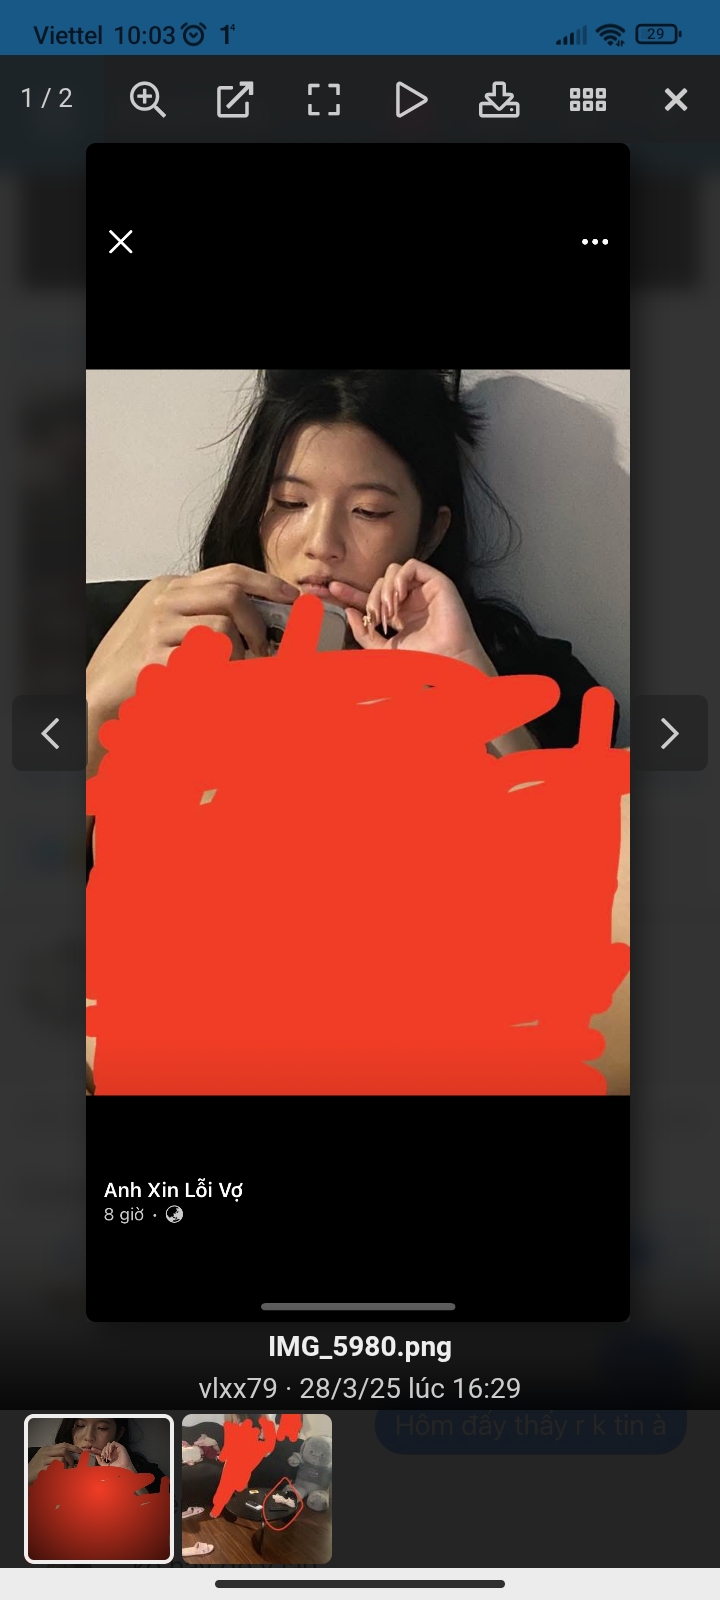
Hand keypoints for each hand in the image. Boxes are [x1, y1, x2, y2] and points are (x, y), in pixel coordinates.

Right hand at [28, 1443, 79, 1483]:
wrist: (26, 1476)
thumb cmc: (36, 1469)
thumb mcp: (44, 1459)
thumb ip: (55, 1456)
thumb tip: (71, 1458)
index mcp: (47, 1449)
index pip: (63, 1444)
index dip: (73, 1448)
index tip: (81, 1452)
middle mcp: (45, 1453)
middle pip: (63, 1450)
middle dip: (71, 1458)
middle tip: (73, 1466)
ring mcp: (43, 1461)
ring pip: (61, 1460)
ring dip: (66, 1467)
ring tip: (66, 1472)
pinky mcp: (42, 1469)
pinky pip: (56, 1470)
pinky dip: (61, 1472)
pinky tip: (60, 1475)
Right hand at [87, 565, 298, 752]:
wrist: (102, 690)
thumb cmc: (144, 660)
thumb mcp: (173, 624)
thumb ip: (208, 614)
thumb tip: (262, 619)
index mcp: (171, 588)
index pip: (229, 573)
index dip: (267, 584)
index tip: (293, 599)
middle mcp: (164, 602)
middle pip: (230, 596)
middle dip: (258, 623)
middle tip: (264, 649)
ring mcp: (157, 629)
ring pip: (222, 630)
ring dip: (241, 656)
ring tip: (237, 672)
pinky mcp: (155, 661)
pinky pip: (207, 664)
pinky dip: (224, 675)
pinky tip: (219, 682)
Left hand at [97, 1440, 135, 1470]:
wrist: (123, 1468)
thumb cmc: (115, 1468)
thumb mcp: (105, 1466)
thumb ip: (100, 1461)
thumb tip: (96, 1456)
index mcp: (109, 1456)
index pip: (102, 1451)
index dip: (97, 1450)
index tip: (92, 1449)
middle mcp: (113, 1452)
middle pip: (105, 1447)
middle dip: (102, 1451)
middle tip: (103, 1456)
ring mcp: (116, 1449)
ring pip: (108, 1444)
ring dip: (106, 1449)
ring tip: (107, 1455)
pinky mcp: (120, 1447)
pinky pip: (113, 1443)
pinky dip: (110, 1446)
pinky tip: (110, 1452)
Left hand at [328, 560, 495, 672]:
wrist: (445, 660)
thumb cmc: (420, 659)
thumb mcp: (382, 649)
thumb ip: (363, 634)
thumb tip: (349, 612)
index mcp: (398, 614)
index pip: (370, 597)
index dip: (351, 593)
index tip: (332, 590)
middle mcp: (410, 600)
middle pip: (378, 582)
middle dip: (371, 598)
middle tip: (376, 618)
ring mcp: (423, 590)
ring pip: (393, 572)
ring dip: (385, 590)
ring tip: (390, 611)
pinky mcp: (436, 582)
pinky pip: (412, 566)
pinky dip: (400, 579)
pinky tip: (400, 597)